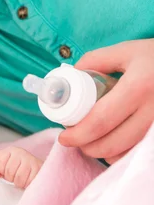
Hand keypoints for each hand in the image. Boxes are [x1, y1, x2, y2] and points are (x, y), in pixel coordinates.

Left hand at [0, 146, 42, 187]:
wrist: (37, 169)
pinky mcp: (38, 167)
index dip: (2, 172)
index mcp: (9, 150)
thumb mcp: (5, 168)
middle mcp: (20, 152)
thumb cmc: (18, 169)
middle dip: (11, 179)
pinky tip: (28, 181)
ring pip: (18, 178)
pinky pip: (28, 181)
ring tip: (22, 180)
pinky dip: (27, 185)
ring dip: (19, 183)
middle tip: (16, 177)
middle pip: (9, 172)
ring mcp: (30, 159)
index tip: (7, 171)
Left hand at [59, 39, 153, 162]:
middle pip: (112, 143)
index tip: (64, 136)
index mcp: (139, 86)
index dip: (78, 134)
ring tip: (92, 142)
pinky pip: (140, 153)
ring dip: (104, 153)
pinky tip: (114, 144)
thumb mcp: (127, 51)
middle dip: (87, 147)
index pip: (101, 120)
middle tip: (75, 141)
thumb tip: (70, 75)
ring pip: (127, 153)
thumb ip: (96, 60)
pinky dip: (123, 153)